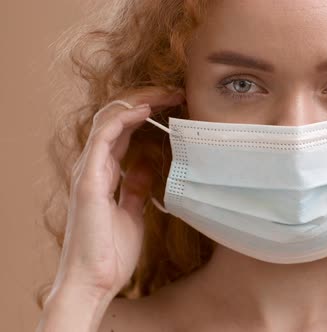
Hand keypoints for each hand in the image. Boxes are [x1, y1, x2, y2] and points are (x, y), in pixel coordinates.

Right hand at [52, 87, 184, 298]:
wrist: (96, 280)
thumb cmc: (112, 252)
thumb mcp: (132, 212)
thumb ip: (134, 188)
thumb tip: (145, 167)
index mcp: (104, 173)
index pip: (123, 129)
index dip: (147, 112)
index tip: (175, 105)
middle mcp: (94, 166)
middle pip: (116, 118)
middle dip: (146, 99)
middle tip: (176, 92)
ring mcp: (88, 171)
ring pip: (108, 119)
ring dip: (139, 101)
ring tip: (166, 93)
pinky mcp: (88, 180)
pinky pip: (104, 137)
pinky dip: (124, 118)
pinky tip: (146, 109)